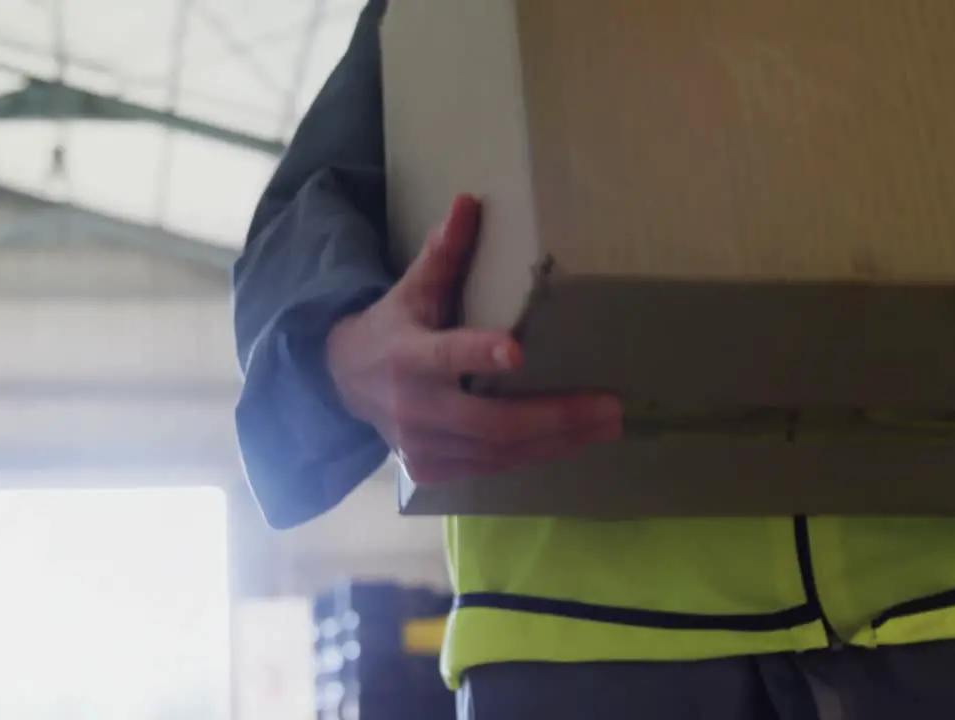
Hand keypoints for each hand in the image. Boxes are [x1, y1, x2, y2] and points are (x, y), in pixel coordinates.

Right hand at [326, 194, 621, 484]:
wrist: (346, 383)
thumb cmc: (393, 327)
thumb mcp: (412, 289)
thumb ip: (443, 254)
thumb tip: (469, 201)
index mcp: (407, 355)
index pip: (445, 354)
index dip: (477, 355)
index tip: (515, 351)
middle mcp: (414, 407)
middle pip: (488, 421)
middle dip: (552, 417)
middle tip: (608, 407)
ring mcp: (421, 445)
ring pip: (497, 451)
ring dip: (556, 441)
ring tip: (605, 425)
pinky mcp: (431, 469)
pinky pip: (491, 466)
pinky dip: (533, 455)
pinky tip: (572, 442)